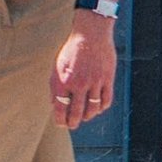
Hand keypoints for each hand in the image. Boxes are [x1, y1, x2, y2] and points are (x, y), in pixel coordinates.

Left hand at [52, 14, 116, 128]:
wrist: (90, 35)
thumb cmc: (71, 51)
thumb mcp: (57, 67)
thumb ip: (55, 87)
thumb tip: (54, 105)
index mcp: (63, 81)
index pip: (60, 108)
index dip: (60, 120)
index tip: (61, 124)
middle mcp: (78, 84)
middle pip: (76, 112)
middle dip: (73, 123)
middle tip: (72, 125)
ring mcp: (94, 83)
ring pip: (93, 109)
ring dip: (88, 116)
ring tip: (84, 117)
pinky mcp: (107, 80)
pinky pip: (106, 101)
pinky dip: (102, 108)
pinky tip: (97, 108)